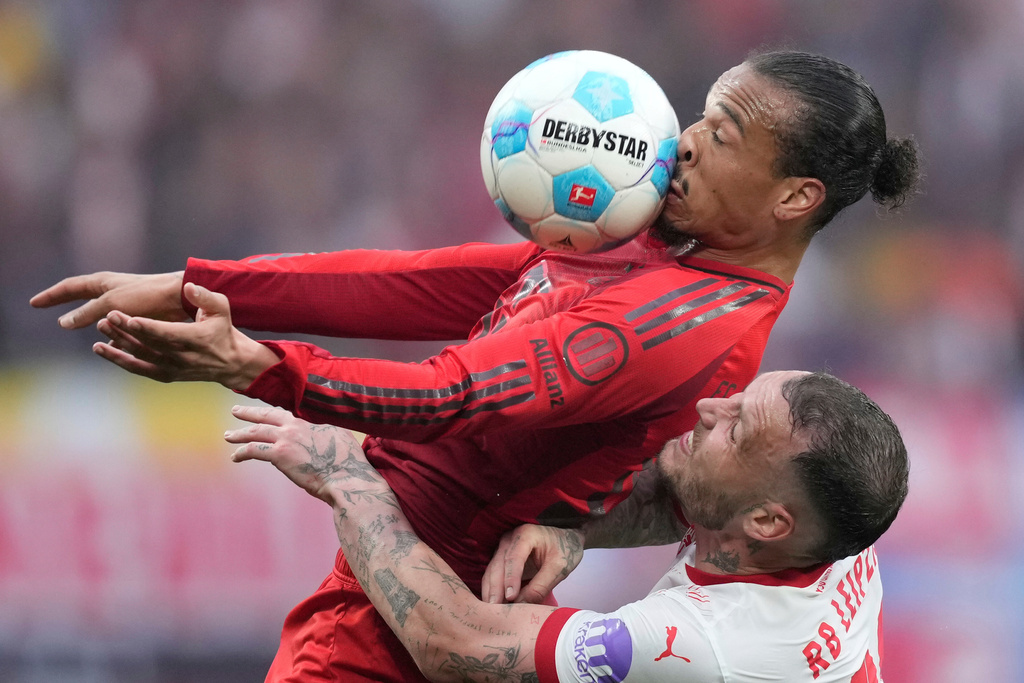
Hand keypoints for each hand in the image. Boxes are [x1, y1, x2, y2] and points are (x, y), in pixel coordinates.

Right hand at [30, 271, 187, 329]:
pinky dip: (116, 340)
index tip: (34, 303)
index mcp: (104, 283)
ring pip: (103, 319)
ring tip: (86, 336)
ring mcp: (127, 306)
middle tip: (48, 312)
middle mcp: (114, 292)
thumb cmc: (147, 295)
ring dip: (95, 327)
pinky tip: (113, 349)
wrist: (181, 298)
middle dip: (67, 307)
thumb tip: (64, 323)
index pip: (71, 287)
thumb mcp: (111, 303)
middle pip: (84, 301)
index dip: (52, 295)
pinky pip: (121, 331)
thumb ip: (87, 312)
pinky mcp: (140, 319)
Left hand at [93, 282, 278, 389]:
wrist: (230, 363)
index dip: (149, 327)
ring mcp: (173, 368)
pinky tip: (101, 349)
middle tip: (107, 316)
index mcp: (197, 339)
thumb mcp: (222, 309)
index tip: (130, 318)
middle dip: (127, 330)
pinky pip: (138, 368)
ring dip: (118, 343)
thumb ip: (205, 296)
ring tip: (101, 327)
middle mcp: (184, 357)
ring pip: (140, 356)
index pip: (169, 334)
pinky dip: (119, 360)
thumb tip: (188, 286)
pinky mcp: (165, 375)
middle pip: (150, 344)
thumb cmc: (223, 330)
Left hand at [227, 405, 374, 501]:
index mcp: (311, 422)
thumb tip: (323, 436)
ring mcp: (287, 439)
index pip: (286, 415)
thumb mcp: (340, 438)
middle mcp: (296, 426)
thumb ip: (327, 433)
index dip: (274, 414)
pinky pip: (254, 451)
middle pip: (267, 415)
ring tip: (229, 435)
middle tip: (236, 410)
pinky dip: (242, 452)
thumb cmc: (349, 464)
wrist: (346, 478)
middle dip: (250, 413)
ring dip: (240, 433)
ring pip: (256, 432)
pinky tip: (235, 457)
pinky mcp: (280, 455)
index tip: (265, 414)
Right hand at [481, 524, 583, 603]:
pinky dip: (493, 589)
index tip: (510, 597)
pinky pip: (493, 575)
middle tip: (495, 609)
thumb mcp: (559, 567)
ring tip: (493, 611)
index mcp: (526, 535)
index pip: (514, 558)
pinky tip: (495, 605)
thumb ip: (541, 585)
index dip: (511, 578)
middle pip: (498, 565)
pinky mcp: (502, 558)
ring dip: (491, 591)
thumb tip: (522, 604)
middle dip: (495, 588)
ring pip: (492, 571)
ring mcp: (503, 548)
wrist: (565, 539)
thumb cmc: (564, 549)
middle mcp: (510, 539)